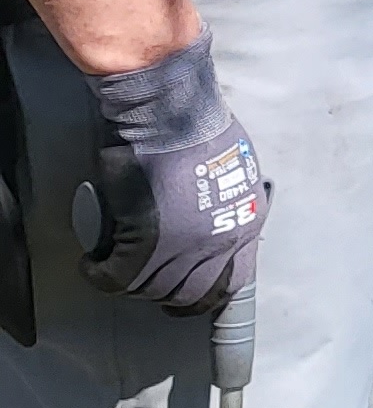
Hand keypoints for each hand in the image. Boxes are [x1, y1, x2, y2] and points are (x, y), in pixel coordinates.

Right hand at [73, 39, 266, 312]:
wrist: (169, 112)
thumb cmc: (196, 129)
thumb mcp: (233, 173)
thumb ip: (225, 204)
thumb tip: (211, 222)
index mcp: (244, 225)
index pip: (230, 282)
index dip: (204, 291)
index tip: (187, 290)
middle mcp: (219, 244)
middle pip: (190, 295)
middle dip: (165, 295)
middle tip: (145, 283)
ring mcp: (183, 247)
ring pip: (150, 289)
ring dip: (130, 284)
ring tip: (117, 268)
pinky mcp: (144, 242)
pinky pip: (116, 277)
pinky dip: (99, 274)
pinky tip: (93, 265)